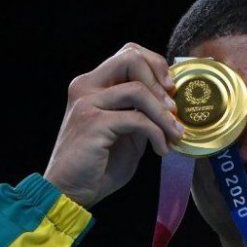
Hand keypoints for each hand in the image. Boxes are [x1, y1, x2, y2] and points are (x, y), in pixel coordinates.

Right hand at [44, 42, 183, 207]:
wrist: (71, 192)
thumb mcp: (128, 134)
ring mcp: (87, 103)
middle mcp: (86, 87)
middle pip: (131, 58)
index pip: (129, 54)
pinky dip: (156, 134)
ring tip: (175, 134)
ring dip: (164, 114)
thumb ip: (142, 114)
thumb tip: (172, 105)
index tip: (172, 90)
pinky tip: (162, 150)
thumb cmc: (99, 165)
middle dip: (160, 80)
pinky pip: (136, 119)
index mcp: (94, 85)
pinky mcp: (93, 123)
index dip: (156, 65)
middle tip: (174, 109)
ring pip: (138, 90)